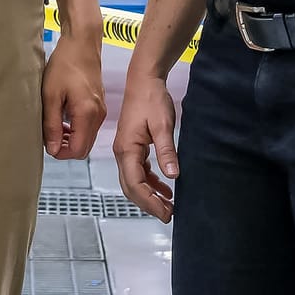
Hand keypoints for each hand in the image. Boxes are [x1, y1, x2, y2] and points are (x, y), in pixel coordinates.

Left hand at [41, 39, 105, 159]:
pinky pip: (89, 127)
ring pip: (87, 138)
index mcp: (87, 114)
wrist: (82, 42)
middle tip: (49, 135)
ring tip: (54, 125)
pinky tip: (63, 117)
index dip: (60, 153)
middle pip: (84, 148)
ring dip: (71, 138)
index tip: (47, 143)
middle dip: (66, 148)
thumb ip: (52, 124)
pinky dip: (77, 129)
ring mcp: (101, 110)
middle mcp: (98, 115)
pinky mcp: (99, 105)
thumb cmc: (65, 63)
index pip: (77, 150)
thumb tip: (53, 149)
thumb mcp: (51, 95)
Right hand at [111, 71, 178, 221]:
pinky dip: (150, 183)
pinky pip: (138, 171)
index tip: (166, 213)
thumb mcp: (163, 125)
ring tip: (169, 206)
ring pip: (134, 181)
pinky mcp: (133, 146)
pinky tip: (165, 188)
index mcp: (127, 149)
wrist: (144, 80)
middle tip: (169, 215)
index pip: (135, 184)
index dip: (149, 202)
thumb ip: (166, 151)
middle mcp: (122, 153)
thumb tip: (173, 176)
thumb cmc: (151, 99)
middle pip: (131, 187)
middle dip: (148, 204)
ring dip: (149, 195)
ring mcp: (126, 150)